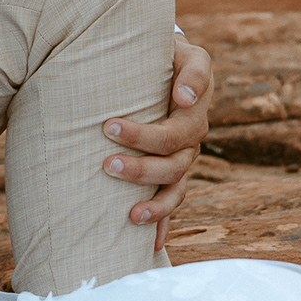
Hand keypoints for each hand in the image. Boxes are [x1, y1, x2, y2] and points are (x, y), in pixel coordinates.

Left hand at [103, 31, 213, 229]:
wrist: (168, 64)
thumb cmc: (169, 57)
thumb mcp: (187, 55)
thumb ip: (192, 70)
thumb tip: (185, 97)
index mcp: (193, 114)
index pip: (172, 133)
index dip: (143, 135)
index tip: (109, 126)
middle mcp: (191, 141)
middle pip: (171, 165)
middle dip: (140, 169)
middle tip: (106, 164)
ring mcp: (183, 160)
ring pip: (174, 189)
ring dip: (154, 205)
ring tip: (130, 214)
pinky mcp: (172, 174)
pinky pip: (172, 202)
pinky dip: (163, 224)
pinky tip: (151, 245)